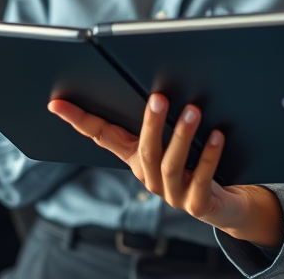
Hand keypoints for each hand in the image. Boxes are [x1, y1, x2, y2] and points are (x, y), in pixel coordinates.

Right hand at [49, 95, 283, 246]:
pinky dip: (208, 157)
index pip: (102, 137)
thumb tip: (158, 79)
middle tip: (159, 96)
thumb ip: (164, 116)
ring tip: (194, 111)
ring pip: (171, 164)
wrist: (228, 205)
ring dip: (181, 136)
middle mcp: (150, 178)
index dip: (78, 120)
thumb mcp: (176, 139)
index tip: (56, 103)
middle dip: (150, 123)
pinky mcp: (198, 205)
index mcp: (137, 158)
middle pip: (144, 150)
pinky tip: (216, 136)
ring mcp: (173, 194)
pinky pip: (201, 179)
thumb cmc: (198, 163)